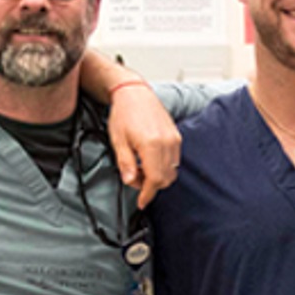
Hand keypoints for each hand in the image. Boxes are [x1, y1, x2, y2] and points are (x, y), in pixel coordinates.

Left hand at [107, 84, 181, 207]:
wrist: (134, 93)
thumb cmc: (124, 113)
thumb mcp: (118, 141)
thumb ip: (126, 163)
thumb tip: (130, 181)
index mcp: (151, 145)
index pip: (154, 179)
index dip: (148, 194)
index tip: (141, 202)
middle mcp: (167, 143)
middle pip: (165, 178)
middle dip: (151, 185)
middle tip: (135, 179)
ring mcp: (174, 139)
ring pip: (171, 170)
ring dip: (158, 176)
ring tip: (141, 168)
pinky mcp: (176, 136)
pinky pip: (174, 159)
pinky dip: (163, 166)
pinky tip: (149, 160)